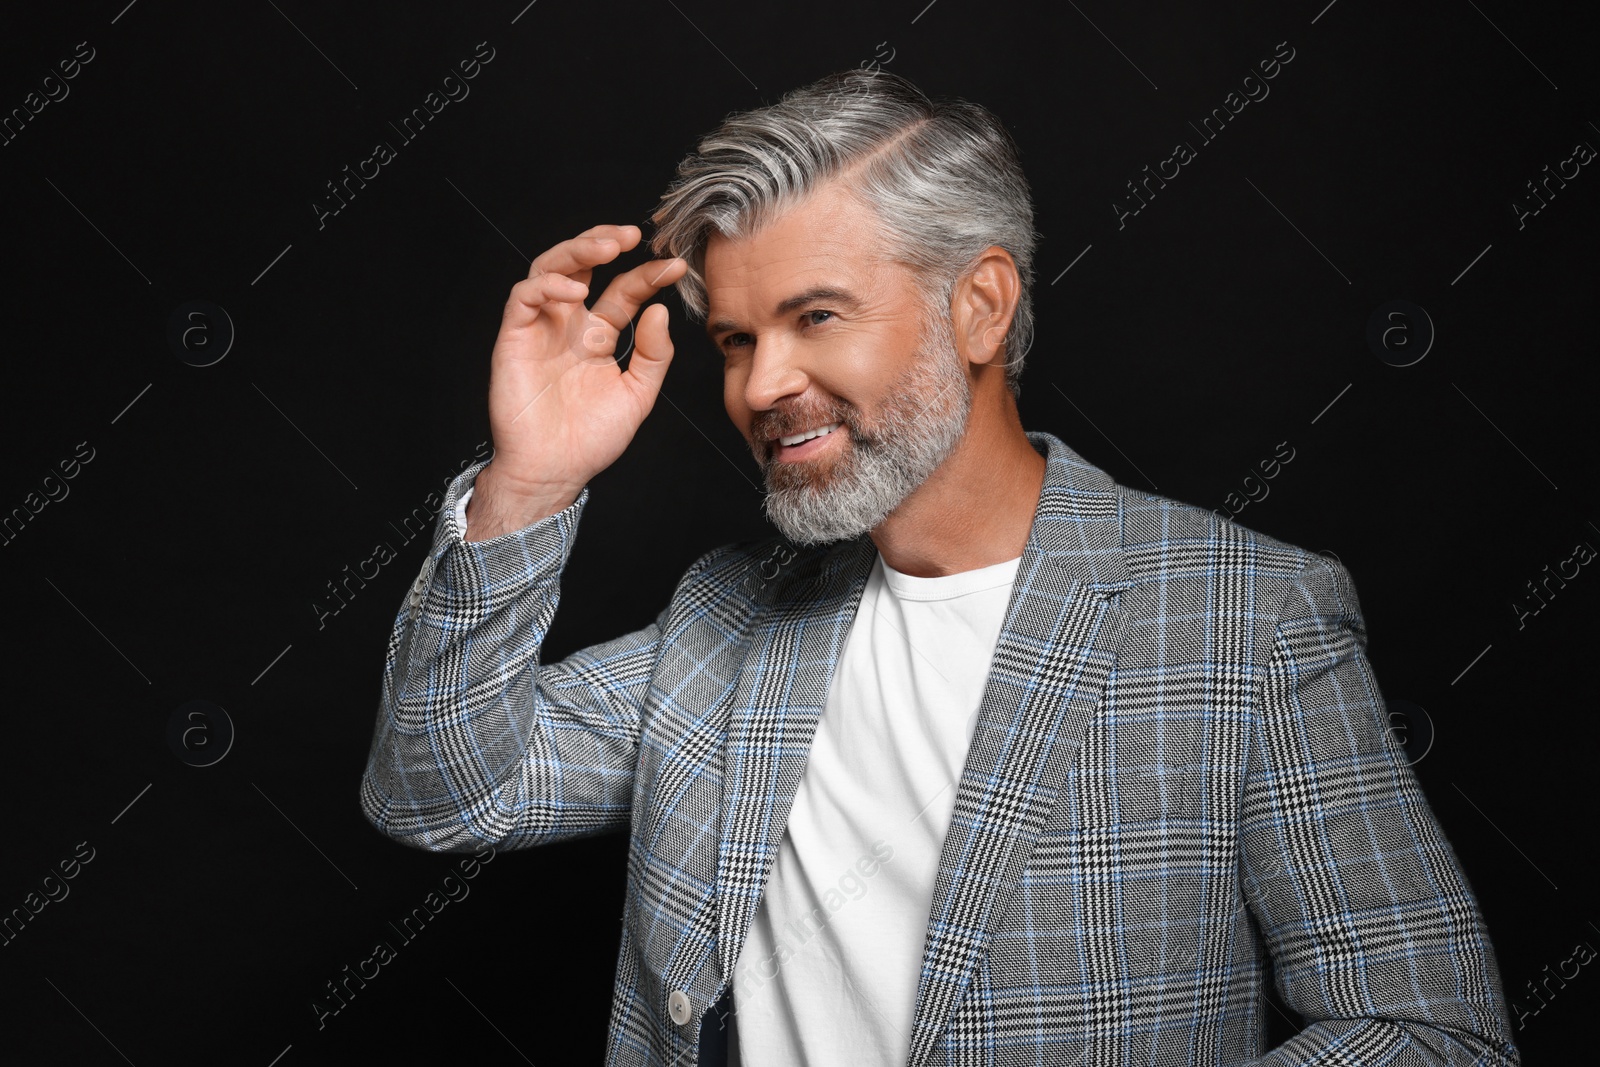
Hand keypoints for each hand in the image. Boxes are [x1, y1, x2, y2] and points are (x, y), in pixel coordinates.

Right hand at [471, 224, 687, 531]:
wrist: (554, 471)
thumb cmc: (590, 439)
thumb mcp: (637, 395)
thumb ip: (653, 355)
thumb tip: (660, 311)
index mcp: (597, 336)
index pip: (622, 291)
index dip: (647, 275)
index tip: (674, 266)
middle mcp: (568, 325)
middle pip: (581, 265)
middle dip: (604, 242)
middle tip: (633, 234)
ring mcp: (540, 328)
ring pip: (550, 269)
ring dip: (577, 251)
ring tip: (607, 248)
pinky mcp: (514, 339)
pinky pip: (524, 298)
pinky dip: (548, 287)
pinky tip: (576, 291)